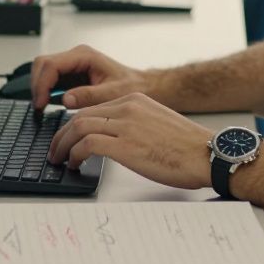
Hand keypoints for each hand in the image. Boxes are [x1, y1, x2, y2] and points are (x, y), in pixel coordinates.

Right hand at [30, 44, 151, 109]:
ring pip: (43, 70)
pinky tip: (48, 104)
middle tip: (39, 107)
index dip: (42, 84)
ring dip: (39, 87)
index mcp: (84, 55)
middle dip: (37, 85)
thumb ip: (89, 95)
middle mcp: (76, 56)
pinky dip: (45, 90)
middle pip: (42, 64)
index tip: (41, 103)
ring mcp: (72, 64)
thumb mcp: (112, 94)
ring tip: (42, 107)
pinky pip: (51, 78)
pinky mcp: (71, 73)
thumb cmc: (131, 86)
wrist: (142, 86)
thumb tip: (65, 99)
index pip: (51, 64)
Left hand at [47, 93, 212, 189]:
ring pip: (78, 127)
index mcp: (134, 100)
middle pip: (80, 115)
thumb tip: (112, 139)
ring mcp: (126, 125)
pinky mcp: (126, 146)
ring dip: (63, 145)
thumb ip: (133, 124)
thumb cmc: (187, 147)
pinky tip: (75, 163)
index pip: (92, 108)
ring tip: (60, 159)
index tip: (66, 137)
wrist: (208, 154)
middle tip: (55, 150)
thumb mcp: (156, 123)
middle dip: (61, 135)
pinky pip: (88, 145)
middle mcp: (127, 108)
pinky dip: (75, 154)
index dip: (73, 124)